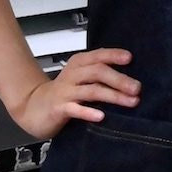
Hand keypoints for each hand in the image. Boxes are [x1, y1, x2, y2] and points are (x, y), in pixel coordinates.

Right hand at [11, 48, 140, 138]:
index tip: (130, 58)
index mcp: (79, 63)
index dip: (114, 55)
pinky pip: (75, 109)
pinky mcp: (59, 108)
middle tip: (137, 88)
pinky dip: (88, 112)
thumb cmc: (65, 92)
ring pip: (92, 90)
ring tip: (131, 102)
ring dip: (113, 95)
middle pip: (98, 72)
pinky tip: (101, 116)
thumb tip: (131, 77)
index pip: (98, 55)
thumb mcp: (81, 77)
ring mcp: (65, 91)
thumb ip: (100, 74)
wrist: (33, 107)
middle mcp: (72, 74)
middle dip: (120, 79)